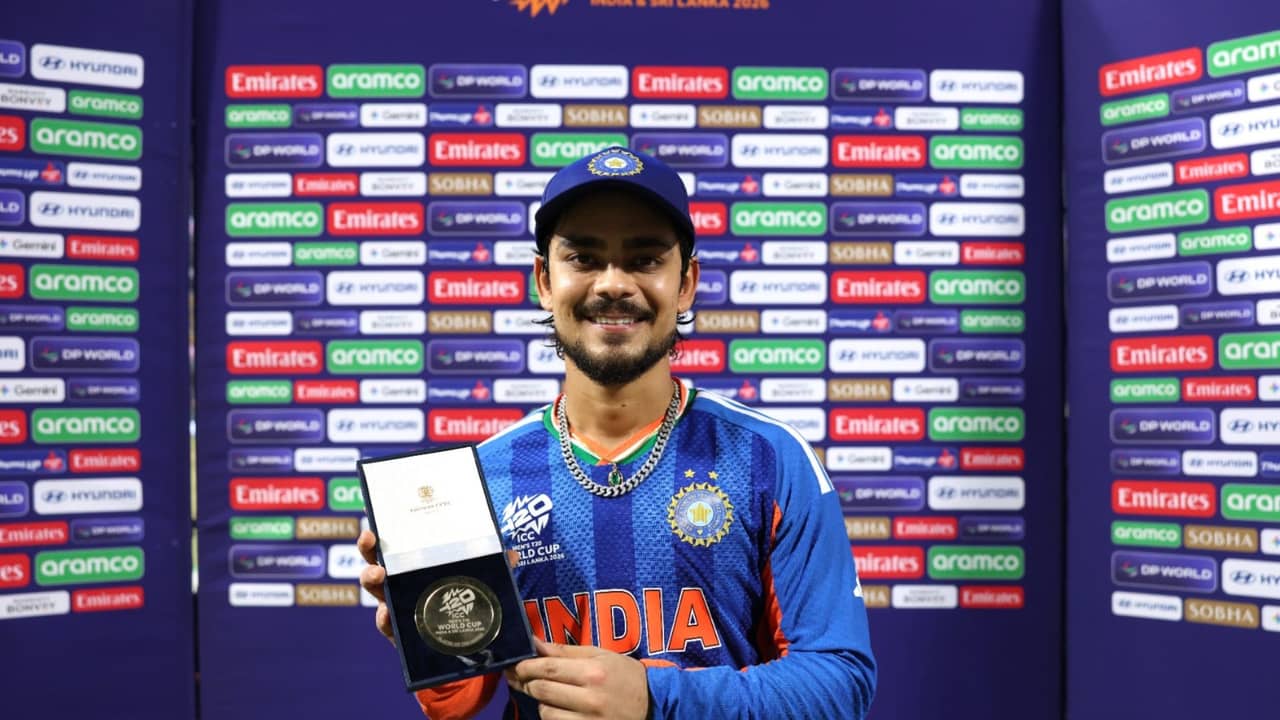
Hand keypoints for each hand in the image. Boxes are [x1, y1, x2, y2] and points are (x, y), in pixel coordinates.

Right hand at [356, 531, 520, 646]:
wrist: (465, 648)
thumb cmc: (463, 603)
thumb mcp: (477, 581)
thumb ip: (492, 568)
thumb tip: (511, 554)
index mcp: (413, 568)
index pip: (391, 548)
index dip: (377, 536)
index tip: (371, 523)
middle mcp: (399, 587)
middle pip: (375, 565)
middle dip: (367, 552)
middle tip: (369, 540)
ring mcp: (398, 610)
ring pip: (376, 593)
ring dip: (371, 580)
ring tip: (378, 575)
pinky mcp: (400, 635)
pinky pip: (387, 626)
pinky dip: (384, 618)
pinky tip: (387, 612)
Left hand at [504, 637, 649, 719]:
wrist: (652, 704)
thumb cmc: (624, 675)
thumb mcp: (600, 655)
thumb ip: (565, 651)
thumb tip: (534, 643)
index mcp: (593, 672)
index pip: (548, 668)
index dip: (525, 666)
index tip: (516, 665)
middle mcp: (590, 698)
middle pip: (541, 690)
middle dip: (527, 682)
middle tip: (523, 677)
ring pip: (545, 712)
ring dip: (542, 702)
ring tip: (550, 695)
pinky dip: (553, 717)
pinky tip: (559, 709)